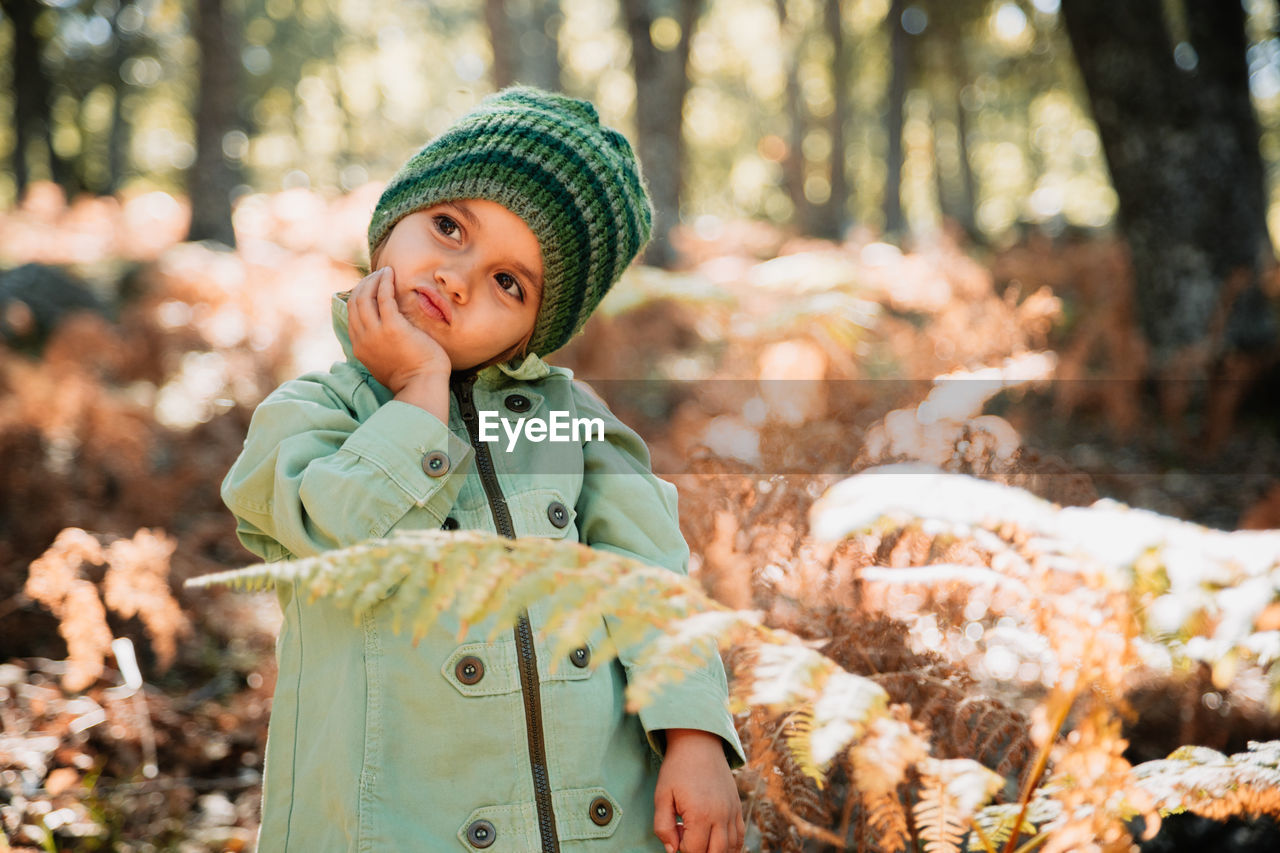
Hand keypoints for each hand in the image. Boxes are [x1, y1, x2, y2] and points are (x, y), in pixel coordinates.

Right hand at [347, 267, 450, 391]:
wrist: (422, 386)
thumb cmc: (411, 376)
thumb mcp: (384, 363)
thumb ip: (378, 347)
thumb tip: (381, 334)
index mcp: (359, 347)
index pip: (352, 313)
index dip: (360, 296)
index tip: (371, 287)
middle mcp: (363, 338)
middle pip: (355, 302)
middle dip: (365, 284)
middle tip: (378, 275)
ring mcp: (375, 333)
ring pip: (365, 297)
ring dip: (374, 280)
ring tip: (385, 271)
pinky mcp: (392, 327)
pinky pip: (383, 297)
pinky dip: (385, 283)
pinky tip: (391, 274)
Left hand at [653, 729, 742, 852]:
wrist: (699, 743)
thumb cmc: (677, 769)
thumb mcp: (661, 796)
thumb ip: (663, 827)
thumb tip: (672, 850)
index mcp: (700, 814)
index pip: (694, 851)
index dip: (681, 848)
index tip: (676, 831)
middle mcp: (721, 815)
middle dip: (699, 852)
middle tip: (687, 838)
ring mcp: (732, 811)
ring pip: (731, 848)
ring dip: (715, 850)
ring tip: (700, 837)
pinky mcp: (737, 807)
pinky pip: (740, 836)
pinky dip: (731, 846)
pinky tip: (717, 842)